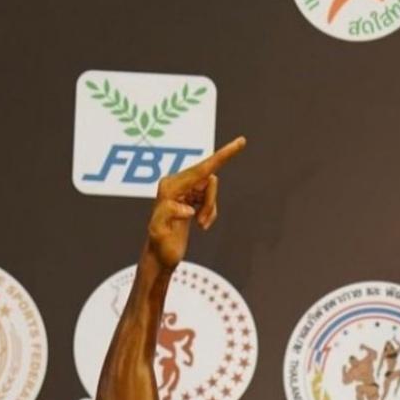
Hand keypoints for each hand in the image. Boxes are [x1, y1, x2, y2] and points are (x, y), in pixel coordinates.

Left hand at [147, 135, 246, 270]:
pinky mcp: (189, 196)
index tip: (241, 142)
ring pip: (211, 189)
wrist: (161, 256)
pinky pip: (210, 197)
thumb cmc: (160, 247)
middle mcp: (175, 182)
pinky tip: (201, 223)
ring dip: (211, 209)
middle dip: (211, 203)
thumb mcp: (159, 233)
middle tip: (202, 224)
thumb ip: (168, 215)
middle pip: (209, 181)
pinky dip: (211, 212)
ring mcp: (182, 188)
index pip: (201, 169)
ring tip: (201, 225)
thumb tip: (187, 208)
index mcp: (170, 186)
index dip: (222, 156)